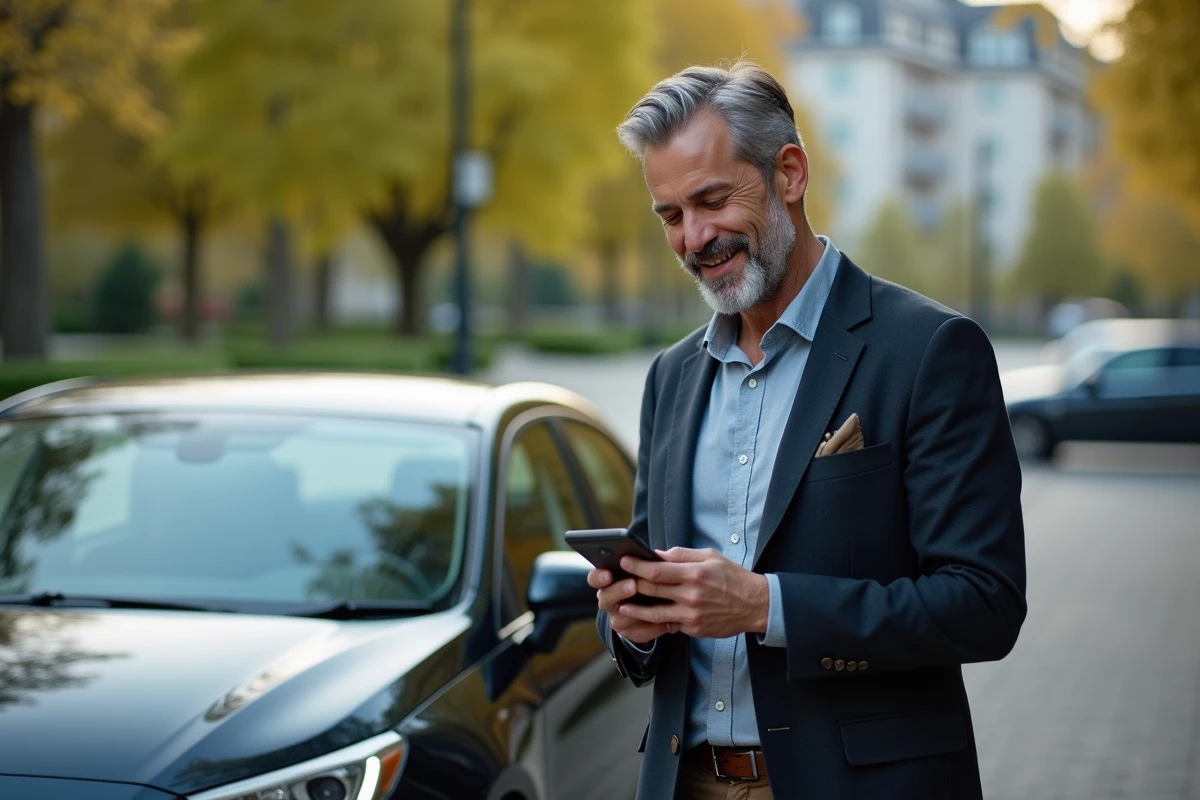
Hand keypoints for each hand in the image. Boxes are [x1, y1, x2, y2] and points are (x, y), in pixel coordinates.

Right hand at [588, 566, 671, 644]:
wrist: (656, 605)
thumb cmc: (647, 580)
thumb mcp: (645, 570)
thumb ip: (647, 564)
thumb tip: (657, 556)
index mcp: (607, 580)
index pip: (595, 578)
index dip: (599, 576)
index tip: (608, 573)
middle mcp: (609, 599)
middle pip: (605, 597)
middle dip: (618, 591)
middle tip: (632, 585)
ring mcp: (617, 617)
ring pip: (620, 618)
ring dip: (635, 612)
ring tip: (652, 607)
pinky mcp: (629, 632)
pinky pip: (639, 631)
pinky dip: (653, 627)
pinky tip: (667, 623)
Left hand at [617, 547, 769, 639]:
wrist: (755, 604)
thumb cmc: (731, 577)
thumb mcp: (710, 557)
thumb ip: (682, 555)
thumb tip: (657, 554)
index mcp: (695, 573)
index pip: (658, 569)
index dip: (637, 566)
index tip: (623, 561)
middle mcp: (692, 594)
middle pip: (652, 590)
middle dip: (631, 585)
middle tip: (616, 581)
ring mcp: (692, 614)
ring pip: (655, 613)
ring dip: (635, 609)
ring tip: (621, 605)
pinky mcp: (694, 628)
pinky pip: (669, 624)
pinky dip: (653, 621)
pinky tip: (642, 617)